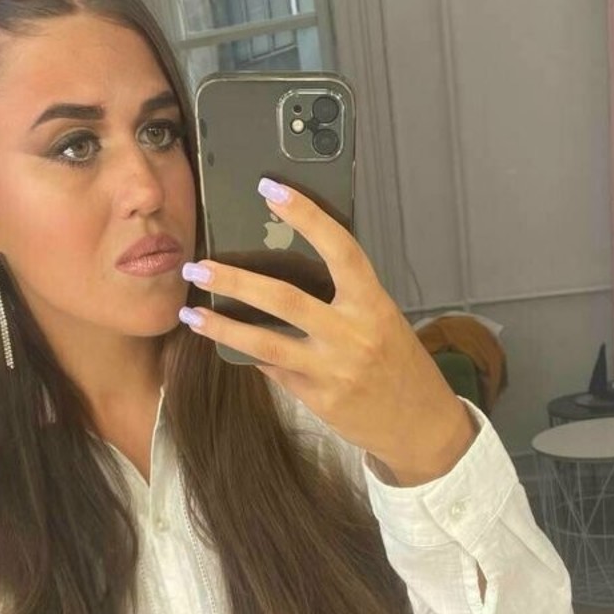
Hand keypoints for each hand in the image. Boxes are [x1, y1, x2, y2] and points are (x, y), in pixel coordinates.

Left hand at [179, 182, 476, 485]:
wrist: (421, 424)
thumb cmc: (398, 364)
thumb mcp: (381, 321)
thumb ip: (342, 301)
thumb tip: (282, 278)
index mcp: (373, 303)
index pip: (339, 248)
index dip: (306, 215)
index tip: (271, 189)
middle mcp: (353, 334)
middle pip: (284, 298)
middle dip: (234, 279)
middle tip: (197, 265)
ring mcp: (334, 370)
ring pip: (265, 343)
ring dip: (222, 327)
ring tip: (191, 313)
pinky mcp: (319, 399)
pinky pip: (275, 371)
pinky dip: (250, 356)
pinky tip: (227, 346)